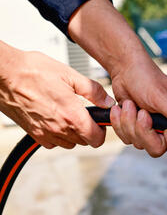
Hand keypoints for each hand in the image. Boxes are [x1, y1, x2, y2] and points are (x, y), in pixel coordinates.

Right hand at [0, 42, 114, 148]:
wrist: (3, 74)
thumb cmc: (34, 70)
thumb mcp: (70, 75)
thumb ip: (93, 91)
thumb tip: (108, 102)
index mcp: (72, 115)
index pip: (96, 139)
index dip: (102, 131)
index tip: (100, 121)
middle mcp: (59, 129)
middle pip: (84, 141)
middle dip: (88, 130)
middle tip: (85, 113)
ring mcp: (44, 133)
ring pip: (69, 143)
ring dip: (73, 133)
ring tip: (69, 114)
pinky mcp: (32, 133)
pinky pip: (52, 143)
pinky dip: (57, 135)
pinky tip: (55, 118)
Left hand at [68, 0, 166, 160]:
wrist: (125, 70)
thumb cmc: (147, 78)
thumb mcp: (162, 96)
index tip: (166, 132)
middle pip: (159, 149)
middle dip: (144, 132)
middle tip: (141, 112)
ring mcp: (153, 130)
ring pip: (140, 145)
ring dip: (130, 124)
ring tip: (129, 104)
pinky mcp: (137, 130)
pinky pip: (127, 139)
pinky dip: (120, 124)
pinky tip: (121, 107)